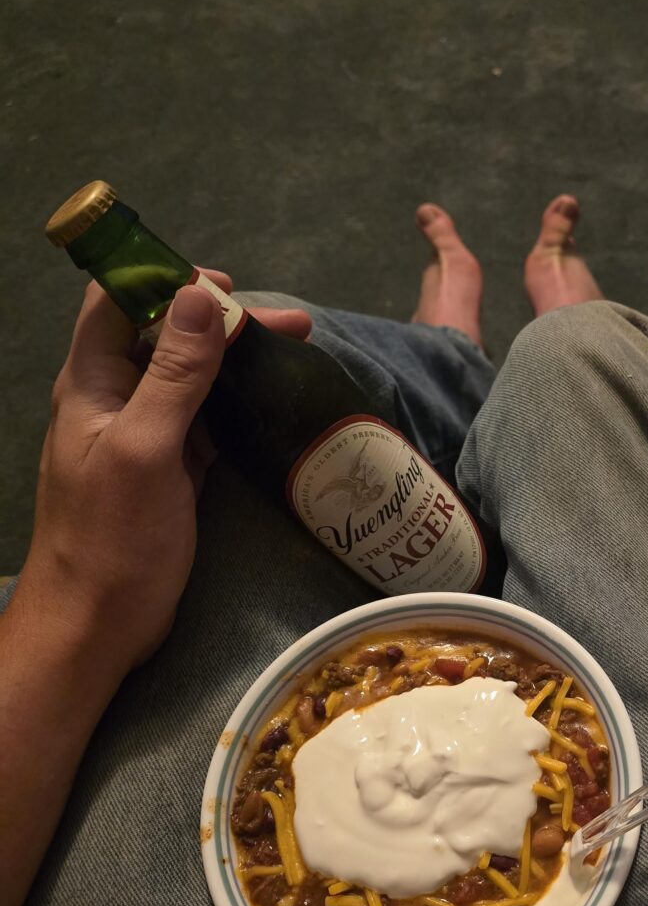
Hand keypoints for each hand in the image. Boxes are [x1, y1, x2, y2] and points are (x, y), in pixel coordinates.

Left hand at [16, 273, 311, 679]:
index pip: (118, 300)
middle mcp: (115, 399)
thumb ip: (173, 373)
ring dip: (238, 361)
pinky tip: (275, 403)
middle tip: (292, 325)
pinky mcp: (170, 470)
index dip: (167, 279)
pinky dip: (239, 404)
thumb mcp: (146, 448)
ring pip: (191, 378)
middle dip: (222, 320)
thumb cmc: (113, 538)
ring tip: (297, 354)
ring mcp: (143, 436)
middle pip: (165, 335)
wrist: (96, 626)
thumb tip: (198, 295)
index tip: (227, 286)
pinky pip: (205, 421)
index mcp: (92, 382)